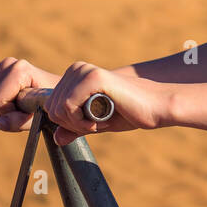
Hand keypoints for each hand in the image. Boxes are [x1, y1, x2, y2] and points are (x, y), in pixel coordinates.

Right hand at [0, 57, 60, 131]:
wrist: (59, 94)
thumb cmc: (51, 105)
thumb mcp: (38, 118)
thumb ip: (18, 122)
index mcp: (18, 69)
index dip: (11, 113)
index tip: (30, 111)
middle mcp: (7, 65)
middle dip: (8, 112)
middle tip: (28, 109)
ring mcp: (1, 68)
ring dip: (6, 111)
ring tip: (25, 105)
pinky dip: (4, 107)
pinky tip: (19, 102)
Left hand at [44, 61, 171, 145]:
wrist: (155, 107)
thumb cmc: (129, 113)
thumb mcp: (95, 122)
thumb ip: (75, 128)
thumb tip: (56, 138)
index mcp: (76, 74)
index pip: (51, 106)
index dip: (69, 123)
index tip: (92, 121)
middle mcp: (77, 68)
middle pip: (52, 108)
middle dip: (73, 124)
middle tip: (98, 122)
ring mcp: (85, 71)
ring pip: (58, 109)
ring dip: (79, 124)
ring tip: (101, 120)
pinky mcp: (94, 77)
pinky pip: (69, 107)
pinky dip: (82, 122)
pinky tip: (101, 120)